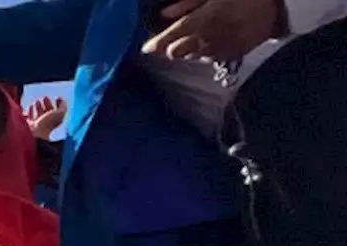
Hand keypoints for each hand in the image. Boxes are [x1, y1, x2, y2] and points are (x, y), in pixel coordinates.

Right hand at [25, 96, 66, 139]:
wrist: (34, 134)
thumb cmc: (47, 123)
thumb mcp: (59, 113)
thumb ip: (63, 107)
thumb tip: (62, 100)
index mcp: (55, 120)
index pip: (58, 111)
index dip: (59, 104)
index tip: (57, 97)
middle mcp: (47, 122)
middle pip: (48, 112)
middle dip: (47, 104)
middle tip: (45, 97)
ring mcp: (38, 124)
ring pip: (39, 114)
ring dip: (39, 107)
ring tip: (37, 101)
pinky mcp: (29, 125)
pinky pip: (30, 116)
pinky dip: (31, 110)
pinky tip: (31, 105)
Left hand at [141, 0, 282, 61]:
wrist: (280, 4)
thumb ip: (188, 4)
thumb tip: (164, 15)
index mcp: (206, 19)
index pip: (173, 38)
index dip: (156, 44)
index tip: (146, 48)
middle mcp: (212, 39)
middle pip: (179, 53)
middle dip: (170, 48)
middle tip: (166, 41)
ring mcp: (223, 49)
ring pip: (193, 57)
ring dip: (186, 50)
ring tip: (190, 37)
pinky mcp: (233, 55)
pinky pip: (209, 58)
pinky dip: (203, 52)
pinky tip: (207, 41)